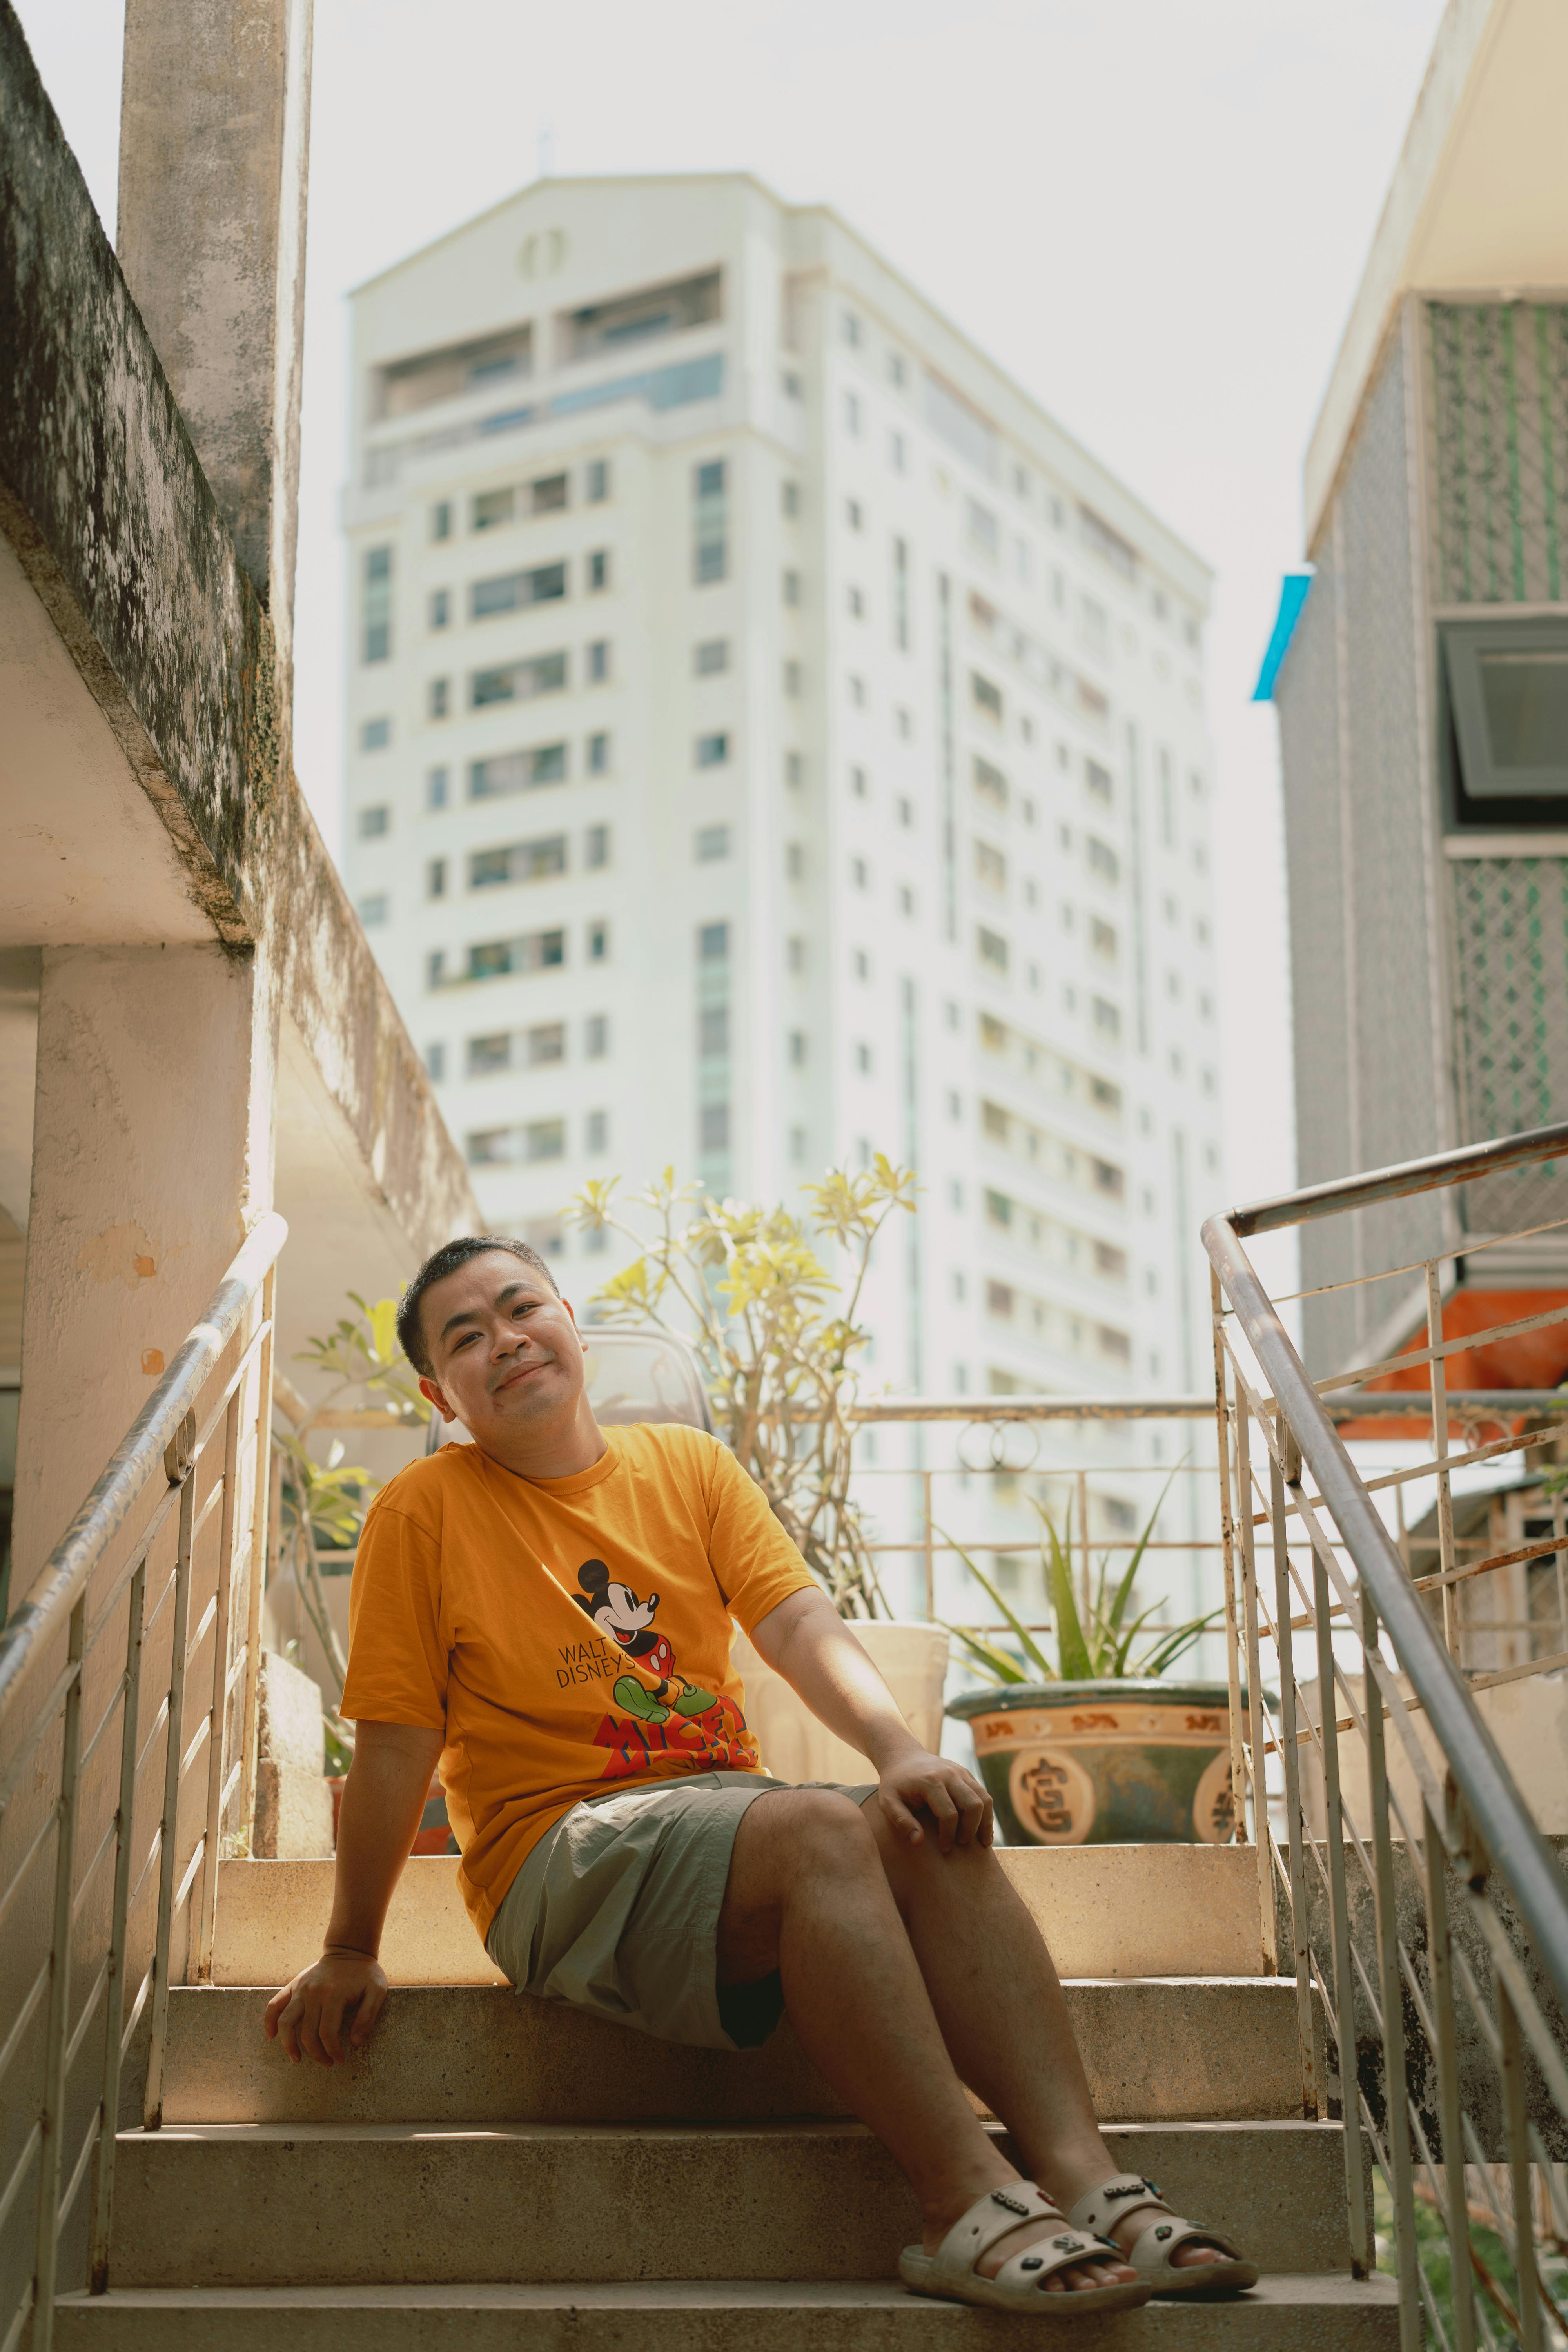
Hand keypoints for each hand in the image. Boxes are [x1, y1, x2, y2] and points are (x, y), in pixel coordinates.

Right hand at [263, 1949, 387, 2065]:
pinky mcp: (293, 1986)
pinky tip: (271, 2036)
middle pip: (307, 2033)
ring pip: (285, 2022)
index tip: (339, 2060)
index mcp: (334, 1995)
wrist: (349, 1949)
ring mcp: (300, 1989)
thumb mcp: (377, 1991)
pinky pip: (274, 2005)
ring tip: (296, 2058)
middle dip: (316, 2053)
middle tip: (326, 2062)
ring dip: (288, 2044)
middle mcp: (313, 1993)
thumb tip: (356, 2043)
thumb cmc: (365, 1973)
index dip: (332, 2051)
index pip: (327, 2033)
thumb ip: (368, 2017)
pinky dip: (269, 2021)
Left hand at [875, 1747, 992, 1853]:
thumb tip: (918, 1841)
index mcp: (930, 1781)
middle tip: (961, 1844)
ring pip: (985, 1799)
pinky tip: (982, 1830)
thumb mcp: (888, 1802)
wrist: (903, 1757)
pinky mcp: (966, 1774)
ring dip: (986, 1823)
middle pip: (973, 1805)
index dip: (948, 1835)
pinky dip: (987, 1813)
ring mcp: (961, 1772)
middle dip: (970, 1829)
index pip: (949, 1814)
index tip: (944, 1849)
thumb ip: (901, 1821)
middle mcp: (949, 1774)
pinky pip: (984, 1794)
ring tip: (982, 1842)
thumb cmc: (895, 1784)